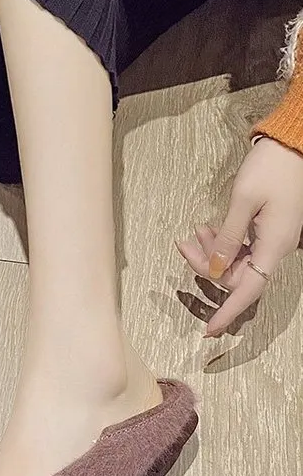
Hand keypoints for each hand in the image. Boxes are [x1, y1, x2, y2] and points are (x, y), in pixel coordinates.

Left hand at [176, 137, 302, 336]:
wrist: (294, 144)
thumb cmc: (272, 168)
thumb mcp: (242, 203)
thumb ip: (225, 239)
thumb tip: (213, 270)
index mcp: (273, 246)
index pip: (247, 292)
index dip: (227, 313)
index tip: (209, 331)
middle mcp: (275, 248)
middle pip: (234, 275)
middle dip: (205, 265)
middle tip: (184, 245)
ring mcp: (272, 239)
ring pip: (235, 261)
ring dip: (211, 252)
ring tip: (195, 232)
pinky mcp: (268, 230)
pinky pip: (241, 247)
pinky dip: (222, 242)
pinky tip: (208, 230)